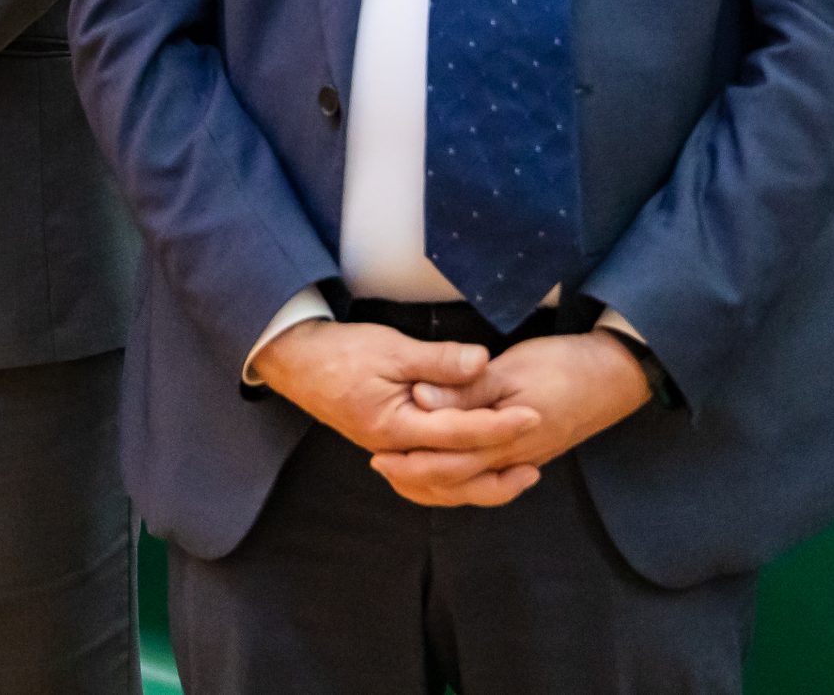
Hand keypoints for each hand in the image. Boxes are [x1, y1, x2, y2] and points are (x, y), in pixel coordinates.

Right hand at [250, 321, 540, 500]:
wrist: (295, 361)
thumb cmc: (340, 351)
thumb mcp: (391, 348)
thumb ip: (438, 361)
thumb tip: (483, 363)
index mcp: (393, 426)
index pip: (457, 432)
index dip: (498, 424)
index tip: (532, 414)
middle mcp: (392, 450)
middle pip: (453, 473)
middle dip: (498, 463)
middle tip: (537, 451)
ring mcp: (389, 453)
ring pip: (442, 484)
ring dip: (482, 482)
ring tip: (519, 474)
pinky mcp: (389, 448)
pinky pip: (428, 477)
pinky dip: (456, 479)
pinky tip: (478, 472)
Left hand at [374, 332, 651, 506]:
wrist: (615, 376)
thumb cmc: (564, 367)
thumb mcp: (510, 369)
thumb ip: (465, 388)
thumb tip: (420, 397)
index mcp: (503, 440)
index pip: (446, 461)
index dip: (409, 459)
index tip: (378, 450)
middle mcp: (512, 460)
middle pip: (455, 480)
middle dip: (415, 475)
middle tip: (380, 464)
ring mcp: (524, 460)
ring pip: (473, 485)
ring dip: (437, 481)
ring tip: (405, 470)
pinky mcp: (531, 453)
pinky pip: (490, 478)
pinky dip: (464, 478)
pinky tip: (451, 466)